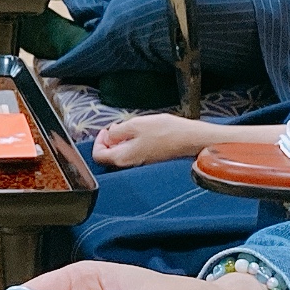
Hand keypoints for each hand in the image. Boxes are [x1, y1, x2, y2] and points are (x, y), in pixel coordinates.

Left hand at [91, 114, 221, 168]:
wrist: (191, 139)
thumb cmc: (166, 131)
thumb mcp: (136, 124)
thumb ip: (117, 131)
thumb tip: (109, 135)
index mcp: (122, 158)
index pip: (98, 155)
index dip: (98, 140)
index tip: (107, 129)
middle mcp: (129, 165)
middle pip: (108, 156)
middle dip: (109, 141)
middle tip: (117, 127)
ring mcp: (140, 164)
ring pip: (121, 154)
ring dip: (121, 141)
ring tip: (131, 128)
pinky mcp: (149, 160)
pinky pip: (133, 153)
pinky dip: (131, 143)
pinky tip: (142, 133)